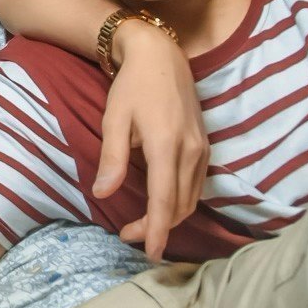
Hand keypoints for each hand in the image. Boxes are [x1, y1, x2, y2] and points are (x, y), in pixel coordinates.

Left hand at [95, 20, 206, 262]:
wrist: (161, 55)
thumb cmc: (132, 86)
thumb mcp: (114, 120)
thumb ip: (112, 159)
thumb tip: (103, 194)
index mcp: (166, 146)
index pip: (165, 201)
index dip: (157, 231)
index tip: (150, 253)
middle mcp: (191, 151)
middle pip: (180, 205)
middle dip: (158, 228)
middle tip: (130, 235)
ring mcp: (202, 148)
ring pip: (191, 197)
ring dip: (170, 216)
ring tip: (144, 224)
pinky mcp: (204, 145)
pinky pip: (196, 184)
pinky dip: (180, 200)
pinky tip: (162, 202)